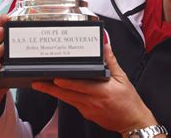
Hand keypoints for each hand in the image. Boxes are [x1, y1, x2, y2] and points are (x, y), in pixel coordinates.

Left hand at [32, 44, 157, 135]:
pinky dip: (66, 97)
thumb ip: (112, 62)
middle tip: (37, 82)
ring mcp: (88, 110)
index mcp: (102, 91)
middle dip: (50, 88)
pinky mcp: (87, 114)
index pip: (79, 86)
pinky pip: (74, 104)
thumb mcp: (123, 79)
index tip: (55, 77)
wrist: (133, 122)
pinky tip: (61, 92)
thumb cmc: (129, 101)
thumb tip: (105, 47)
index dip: (65, 82)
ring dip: (54, 93)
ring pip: (67, 100)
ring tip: (42, 85)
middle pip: (67, 95)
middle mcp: (92, 102)